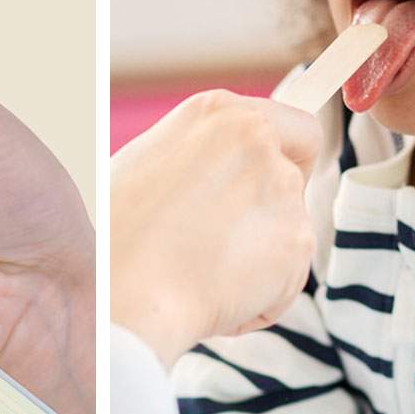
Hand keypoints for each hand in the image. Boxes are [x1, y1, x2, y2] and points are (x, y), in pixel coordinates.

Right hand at [111, 89, 322, 368]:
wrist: (125, 291)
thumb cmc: (117, 236)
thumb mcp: (148, 166)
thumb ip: (202, 159)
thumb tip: (219, 177)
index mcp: (218, 112)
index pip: (295, 128)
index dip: (284, 161)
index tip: (262, 187)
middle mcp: (259, 139)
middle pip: (295, 179)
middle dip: (269, 214)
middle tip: (221, 244)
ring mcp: (283, 189)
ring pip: (289, 234)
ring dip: (259, 262)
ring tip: (203, 278)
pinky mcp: (297, 242)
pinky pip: (286, 280)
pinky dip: (260, 300)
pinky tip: (215, 301)